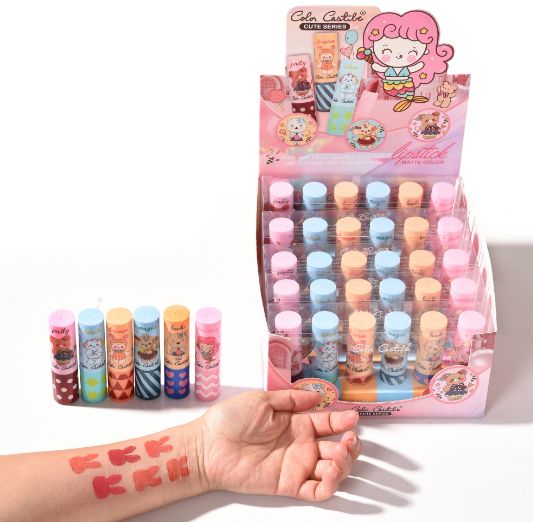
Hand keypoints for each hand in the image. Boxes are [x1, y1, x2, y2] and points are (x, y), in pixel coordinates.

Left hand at [198, 390, 360, 500]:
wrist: (208, 445)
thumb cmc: (229, 420)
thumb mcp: (262, 400)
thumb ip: (291, 399)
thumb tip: (315, 396)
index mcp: (295, 423)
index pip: (326, 423)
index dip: (342, 420)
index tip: (352, 418)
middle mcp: (300, 445)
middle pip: (335, 448)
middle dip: (350, 445)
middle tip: (351, 439)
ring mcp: (296, 465)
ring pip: (331, 470)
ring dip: (344, 464)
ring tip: (341, 454)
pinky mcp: (288, 484)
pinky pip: (316, 490)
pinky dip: (330, 485)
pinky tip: (332, 473)